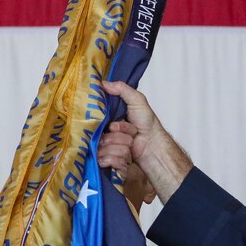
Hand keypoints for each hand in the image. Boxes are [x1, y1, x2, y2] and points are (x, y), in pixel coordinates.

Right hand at [100, 81, 192, 203]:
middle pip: (98, 136)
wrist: (153, 146)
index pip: (93, 121)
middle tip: (131, 133)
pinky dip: (120, 158)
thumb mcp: (137, 100)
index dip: (104, 122)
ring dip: (121, 145)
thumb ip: (121, 88)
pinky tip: (128, 155)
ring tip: (131, 144)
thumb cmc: (146, 124)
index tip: (115, 123)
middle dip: (118, 134)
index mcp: (106, 119)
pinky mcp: (107, 162)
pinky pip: (105, 160)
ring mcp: (104, 148)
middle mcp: (102, 134)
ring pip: (102, 148)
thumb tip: (103, 83)